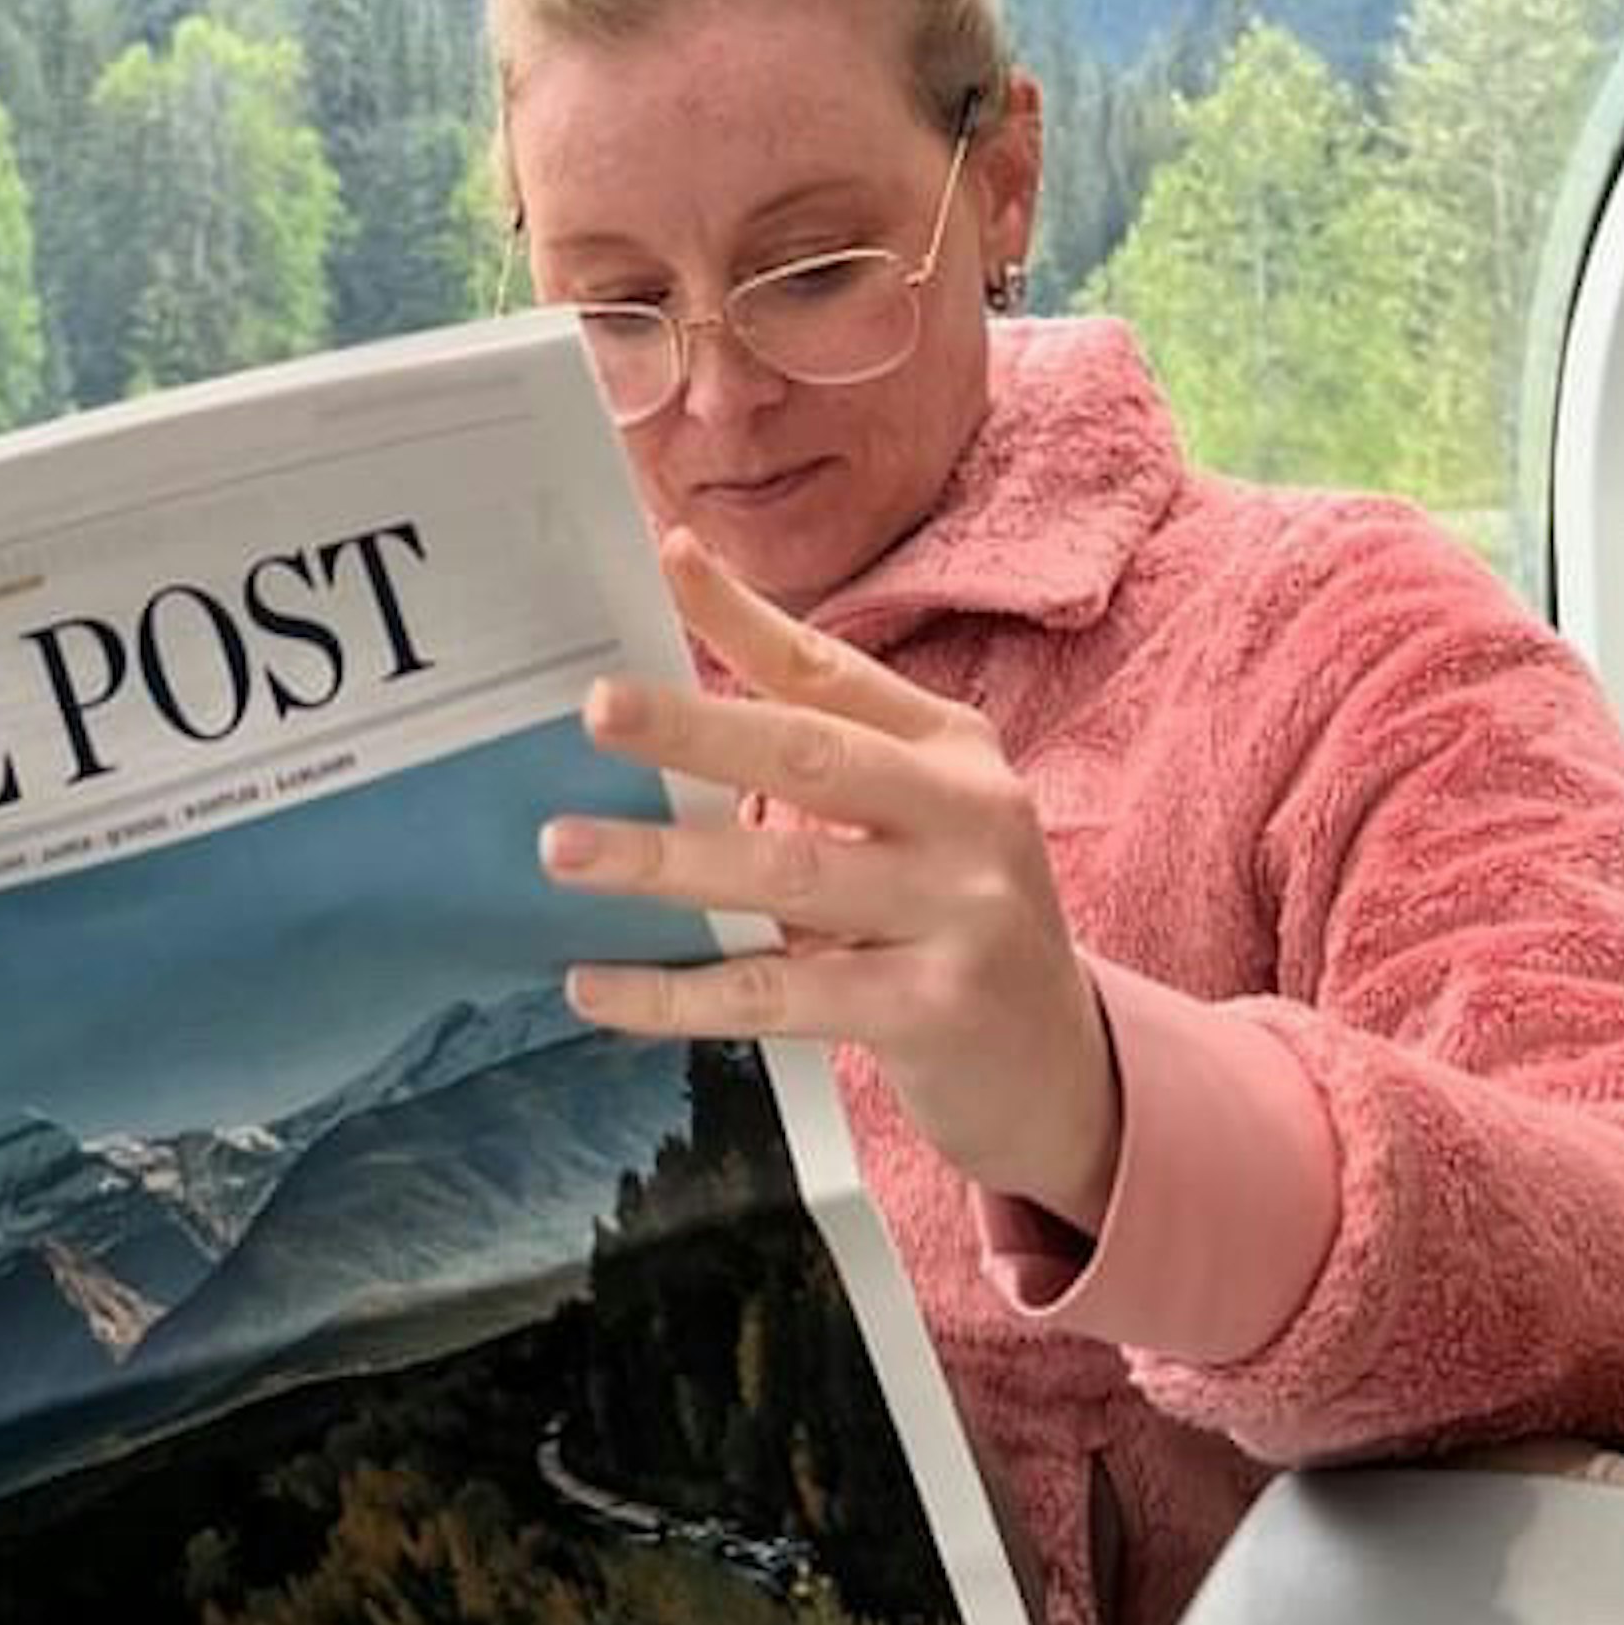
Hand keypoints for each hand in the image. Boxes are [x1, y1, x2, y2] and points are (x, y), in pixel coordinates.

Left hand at [543, 525, 1120, 1231]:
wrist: (1058, 1066)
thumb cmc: (954, 924)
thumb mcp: (919, 822)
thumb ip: (822, 767)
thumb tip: (664, 720)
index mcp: (954, 748)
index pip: (833, 671)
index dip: (747, 619)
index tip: (670, 557)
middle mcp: (969, 813)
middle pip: (812, 754)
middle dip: (696, 727)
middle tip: (597, 708)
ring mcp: (961, 912)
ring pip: (786, 874)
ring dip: (662, 861)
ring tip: (565, 849)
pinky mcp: (934, 1011)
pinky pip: (778, 996)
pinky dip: (677, 993)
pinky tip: (596, 987)